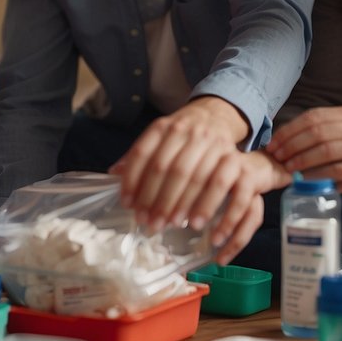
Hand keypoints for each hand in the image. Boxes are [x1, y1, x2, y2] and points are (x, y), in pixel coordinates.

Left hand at [109, 97, 248, 227]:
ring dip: (176, 204)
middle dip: (153, 199)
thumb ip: (138, 156)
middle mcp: (183, 130)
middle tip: (147, 222)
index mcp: (161, 127)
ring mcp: (206, 140)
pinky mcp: (228, 153)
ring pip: (188, 176)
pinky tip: (193, 220)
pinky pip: (215, 182)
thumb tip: (113, 173)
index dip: (132, 180)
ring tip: (166, 225)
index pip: (141, 153)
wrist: (215, 116)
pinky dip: (203, 205)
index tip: (127, 204)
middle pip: (163, 167)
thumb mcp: (158, 137)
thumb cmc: (181, 134)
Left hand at [266, 103, 341, 196]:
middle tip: (276, 157)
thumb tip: (299, 143)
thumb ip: (339, 131)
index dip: (291, 129)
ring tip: (287, 168)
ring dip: (302, 161)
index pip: (316, 117)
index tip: (275, 142)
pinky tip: (306, 180)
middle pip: (318, 132)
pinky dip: (319, 176)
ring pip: (327, 151)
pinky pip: (340, 172)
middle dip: (292, 145)